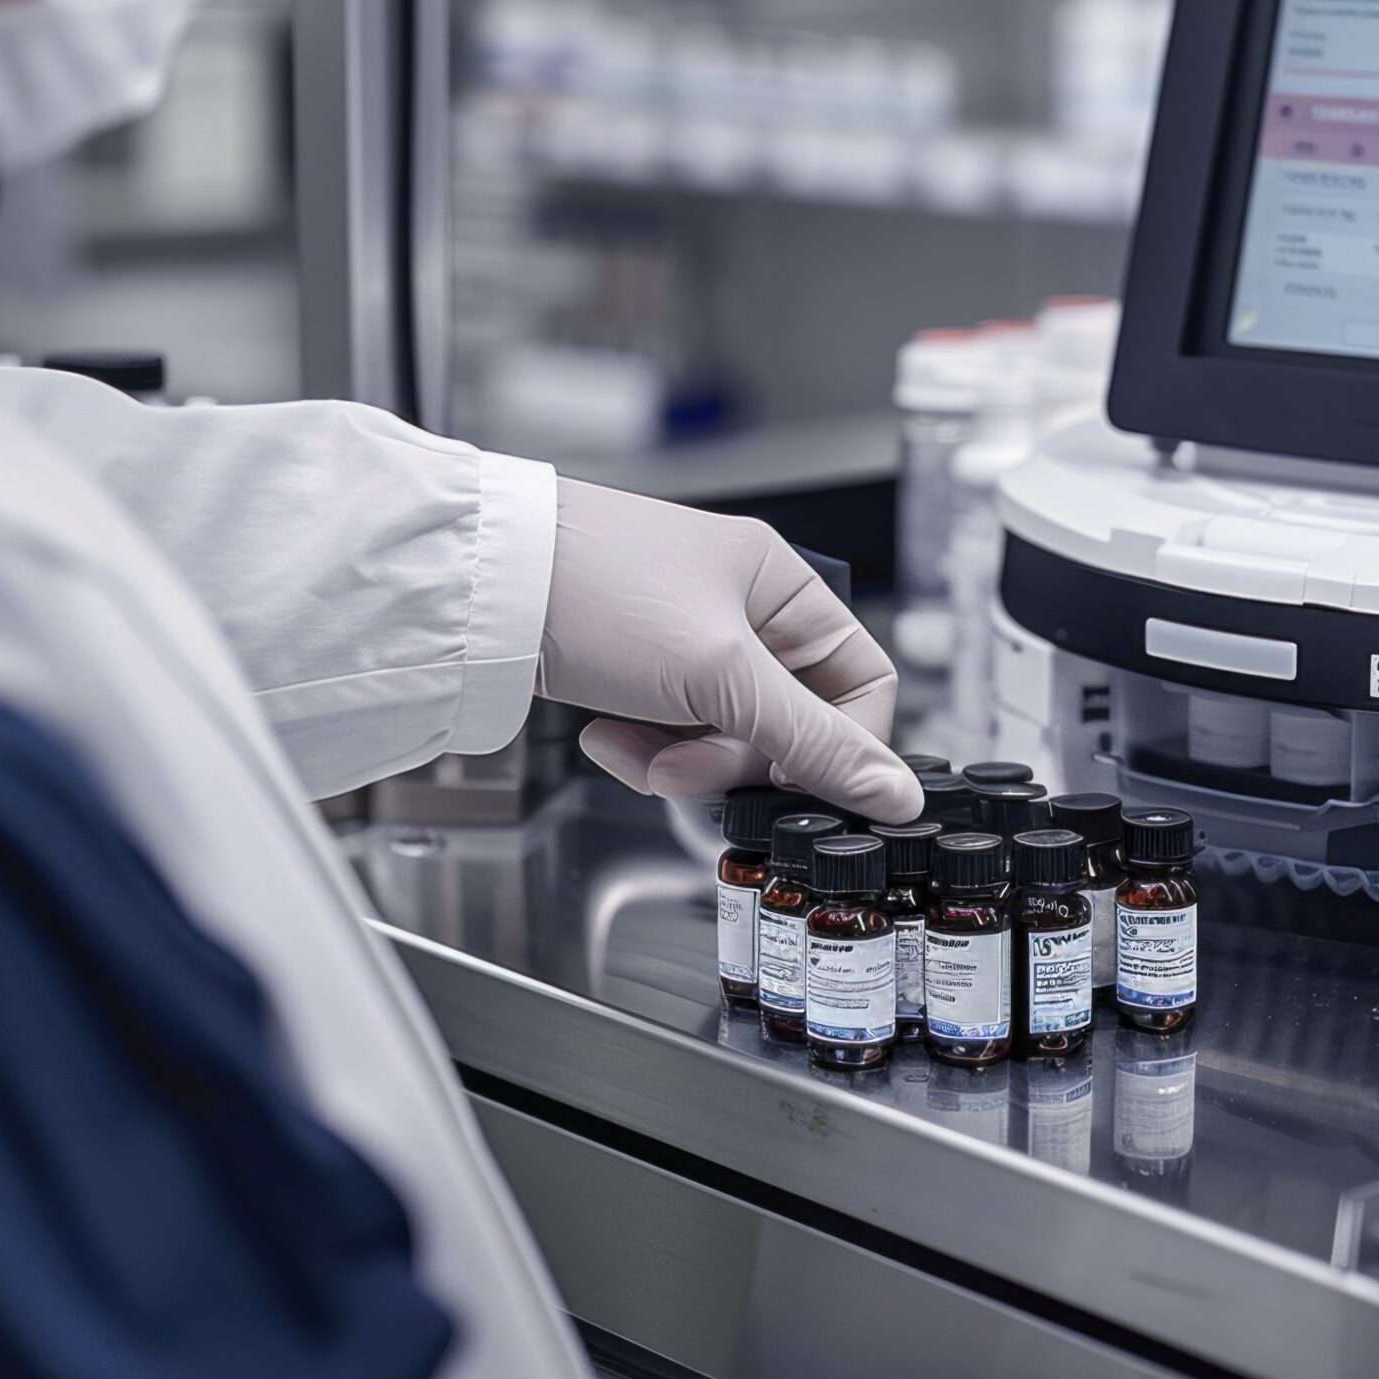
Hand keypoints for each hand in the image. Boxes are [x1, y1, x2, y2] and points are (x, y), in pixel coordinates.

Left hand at [540, 480, 920, 823]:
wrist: (482, 588)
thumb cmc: (597, 588)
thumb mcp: (722, 674)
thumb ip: (814, 741)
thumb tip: (897, 794)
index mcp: (780, 584)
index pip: (860, 683)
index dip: (839, 746)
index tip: (798, 784)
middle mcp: (742, 607)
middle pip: (789, 720)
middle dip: (736, 759)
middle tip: (689, 769)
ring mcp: (687, 642)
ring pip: (726, 737)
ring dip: (682, 760)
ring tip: (635, 749)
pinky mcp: (638, 671)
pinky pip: (671, 734)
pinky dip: (642, 748)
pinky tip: (606, 734)